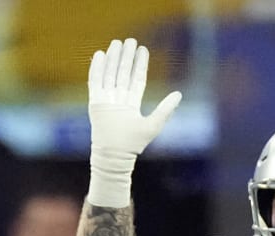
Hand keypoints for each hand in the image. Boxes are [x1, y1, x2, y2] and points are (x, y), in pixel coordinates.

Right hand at [86, 37, 181, 206]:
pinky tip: (99, 55)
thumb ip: (166, 109)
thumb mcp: (154, 124)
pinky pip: (95, 82)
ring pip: (109, 74)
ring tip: (115, 43)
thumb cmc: (134, 144)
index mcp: (132, 104)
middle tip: (129, 40)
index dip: (140, 65)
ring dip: (112, 59)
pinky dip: (96, 68)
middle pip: (122, 73)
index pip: (137, 79)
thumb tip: (180, 94)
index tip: (143, 50)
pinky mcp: (95, 103)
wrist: (115, 155)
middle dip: (126, 57)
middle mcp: (118, 100)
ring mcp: (106, 101)